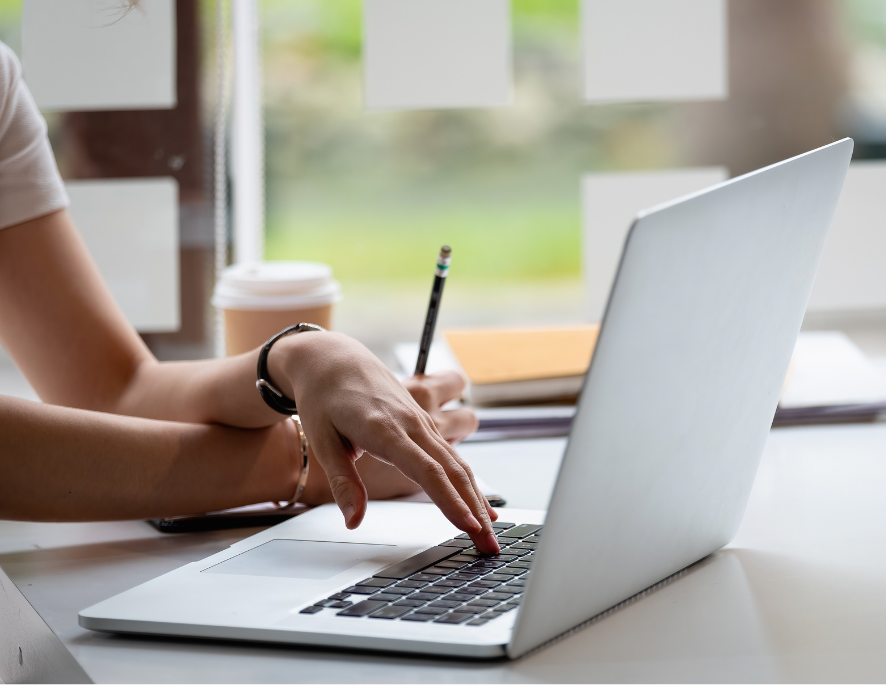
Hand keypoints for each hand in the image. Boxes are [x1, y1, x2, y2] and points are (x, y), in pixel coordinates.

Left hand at [270, 332, 498, 553]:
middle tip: (490, 546)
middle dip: (475, 511)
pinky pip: (454, 453)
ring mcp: (422, 421)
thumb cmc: (323, 398)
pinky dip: (469, 481)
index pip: (426, 470)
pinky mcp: (425, 422)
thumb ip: (342, 482)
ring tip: (490, 532)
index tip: (468, 525)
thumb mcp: (322, 440)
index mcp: (385, 429)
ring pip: (460, 463)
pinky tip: (480, 504)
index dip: (449, 500)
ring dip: (478, 497)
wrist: (332, 358)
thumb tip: (353, 520)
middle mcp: (411, 423)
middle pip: (453, 472)